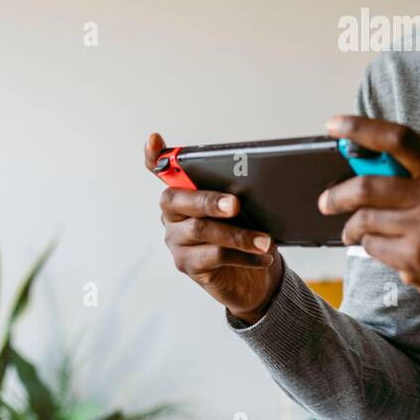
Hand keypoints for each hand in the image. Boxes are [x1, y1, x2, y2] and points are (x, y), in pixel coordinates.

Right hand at [146, 133, 284, 323]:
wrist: (254, 279)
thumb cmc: (247, 235)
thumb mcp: (246, 212)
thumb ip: (239, 194)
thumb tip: (256, 184)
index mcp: (184, 194)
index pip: (161, 171)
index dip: (155, 156)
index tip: (154, 140)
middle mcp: (173, 216)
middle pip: (180, 201)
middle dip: (209, 201)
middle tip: (236, 205)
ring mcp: (177, 241)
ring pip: (201, 230)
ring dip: (238, 235)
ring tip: (264, 240)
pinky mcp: (187, 265)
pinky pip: (214, 256)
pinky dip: (242, 256)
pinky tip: (262, 256)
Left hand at [318, 116, 419, 330]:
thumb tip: (389, 140)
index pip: (400, 139)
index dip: (361, 128)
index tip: (333, 124)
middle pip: (368, 185)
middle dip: (337, 194)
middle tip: (326, 200)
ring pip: (365, 219)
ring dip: (354, 227)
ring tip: (359, 232)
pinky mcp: (417, 260)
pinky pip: (372, 247)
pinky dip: (371, 248)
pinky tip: (390, 252)